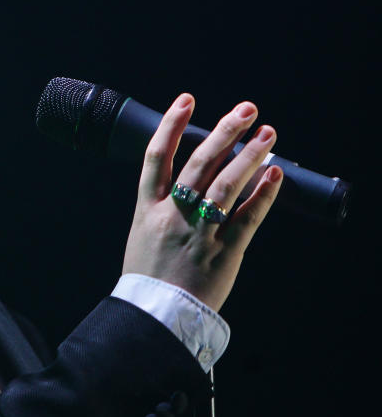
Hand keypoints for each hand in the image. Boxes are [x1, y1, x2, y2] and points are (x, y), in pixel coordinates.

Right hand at [122, 94, 282, 311]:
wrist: (156, 317)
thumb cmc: (149, 278)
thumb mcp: (142, 235)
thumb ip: (160, 208)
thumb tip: (184, 183)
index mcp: (147, 209)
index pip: (157, 156)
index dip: (171, 125)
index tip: (187, 100)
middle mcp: (173, 215)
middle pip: (198, 163)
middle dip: (223, 131)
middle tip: (246, 109)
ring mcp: (199, 232)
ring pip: (225, 185)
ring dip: (249, 155)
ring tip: (267, 132)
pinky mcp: (225, 252)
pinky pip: (248, 218)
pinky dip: (263, 194)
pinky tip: (275, 174)